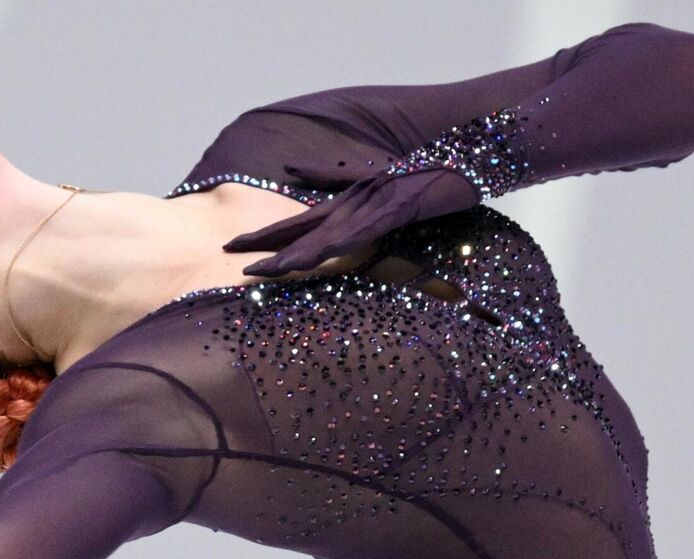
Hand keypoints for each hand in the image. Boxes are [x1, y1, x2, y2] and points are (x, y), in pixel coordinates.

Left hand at [221, 163, 480, 277]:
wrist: (464, 154)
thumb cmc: (423, 170)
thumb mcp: (373, 175)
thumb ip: (331, 174)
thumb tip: (291, 168)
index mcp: (345, 201)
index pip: (296, 222)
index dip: (263, 235)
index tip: (232, 246)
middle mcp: (351, 204)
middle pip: (300, 230)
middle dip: (264, 245)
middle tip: (229, 255)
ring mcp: (370, 207)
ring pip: (323, 237)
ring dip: (291, 254)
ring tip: (262, 269)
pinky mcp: (393, 210)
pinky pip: (359, 233)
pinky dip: (335, 246)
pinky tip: (315, 258)